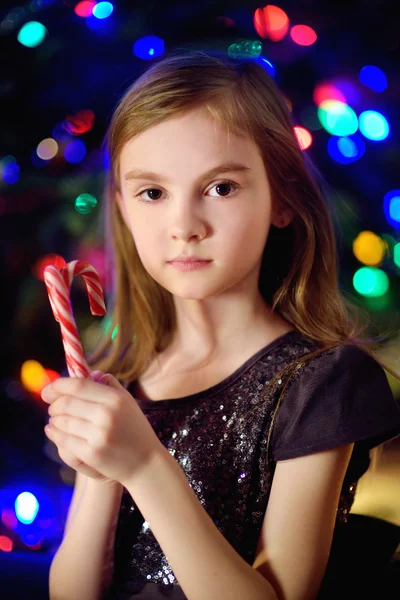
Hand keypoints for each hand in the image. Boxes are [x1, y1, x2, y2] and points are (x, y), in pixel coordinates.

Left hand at [41, 371, 161, 487]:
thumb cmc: (135, 429)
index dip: (58, 386)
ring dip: (54, 420)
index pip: (78, 385)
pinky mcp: (92, 453)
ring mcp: (98, 435)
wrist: (146, 463)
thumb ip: (109, 385)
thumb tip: (89, 373)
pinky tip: (53, 431)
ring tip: (56, 420)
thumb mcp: (127, 402)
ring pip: (62, 422)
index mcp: (115, 398)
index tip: (47, 390)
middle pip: (65, 403)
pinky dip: (54, 434)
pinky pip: (63, 440)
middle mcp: (106, 414)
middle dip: (53, 405)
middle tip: (52, 407)